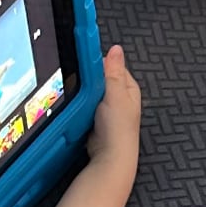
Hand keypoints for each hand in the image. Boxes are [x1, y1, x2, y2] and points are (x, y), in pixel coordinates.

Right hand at [86, 45, 141, 164]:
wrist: (109, 157)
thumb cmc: (119, 129)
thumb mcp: (116, 94)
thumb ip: (113, 71)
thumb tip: (116, 49)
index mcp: (129, 88)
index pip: (113, 66)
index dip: (100, 63)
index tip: (86, 61)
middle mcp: (119, 98)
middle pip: (100, 79)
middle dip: (90, 79)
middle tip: (81, 80)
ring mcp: (106, 109)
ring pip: (90, 92)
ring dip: (84, 93)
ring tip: (79, 95)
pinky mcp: (94, 120)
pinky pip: (84, 105)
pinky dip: (79, 105)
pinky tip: (76, 107)